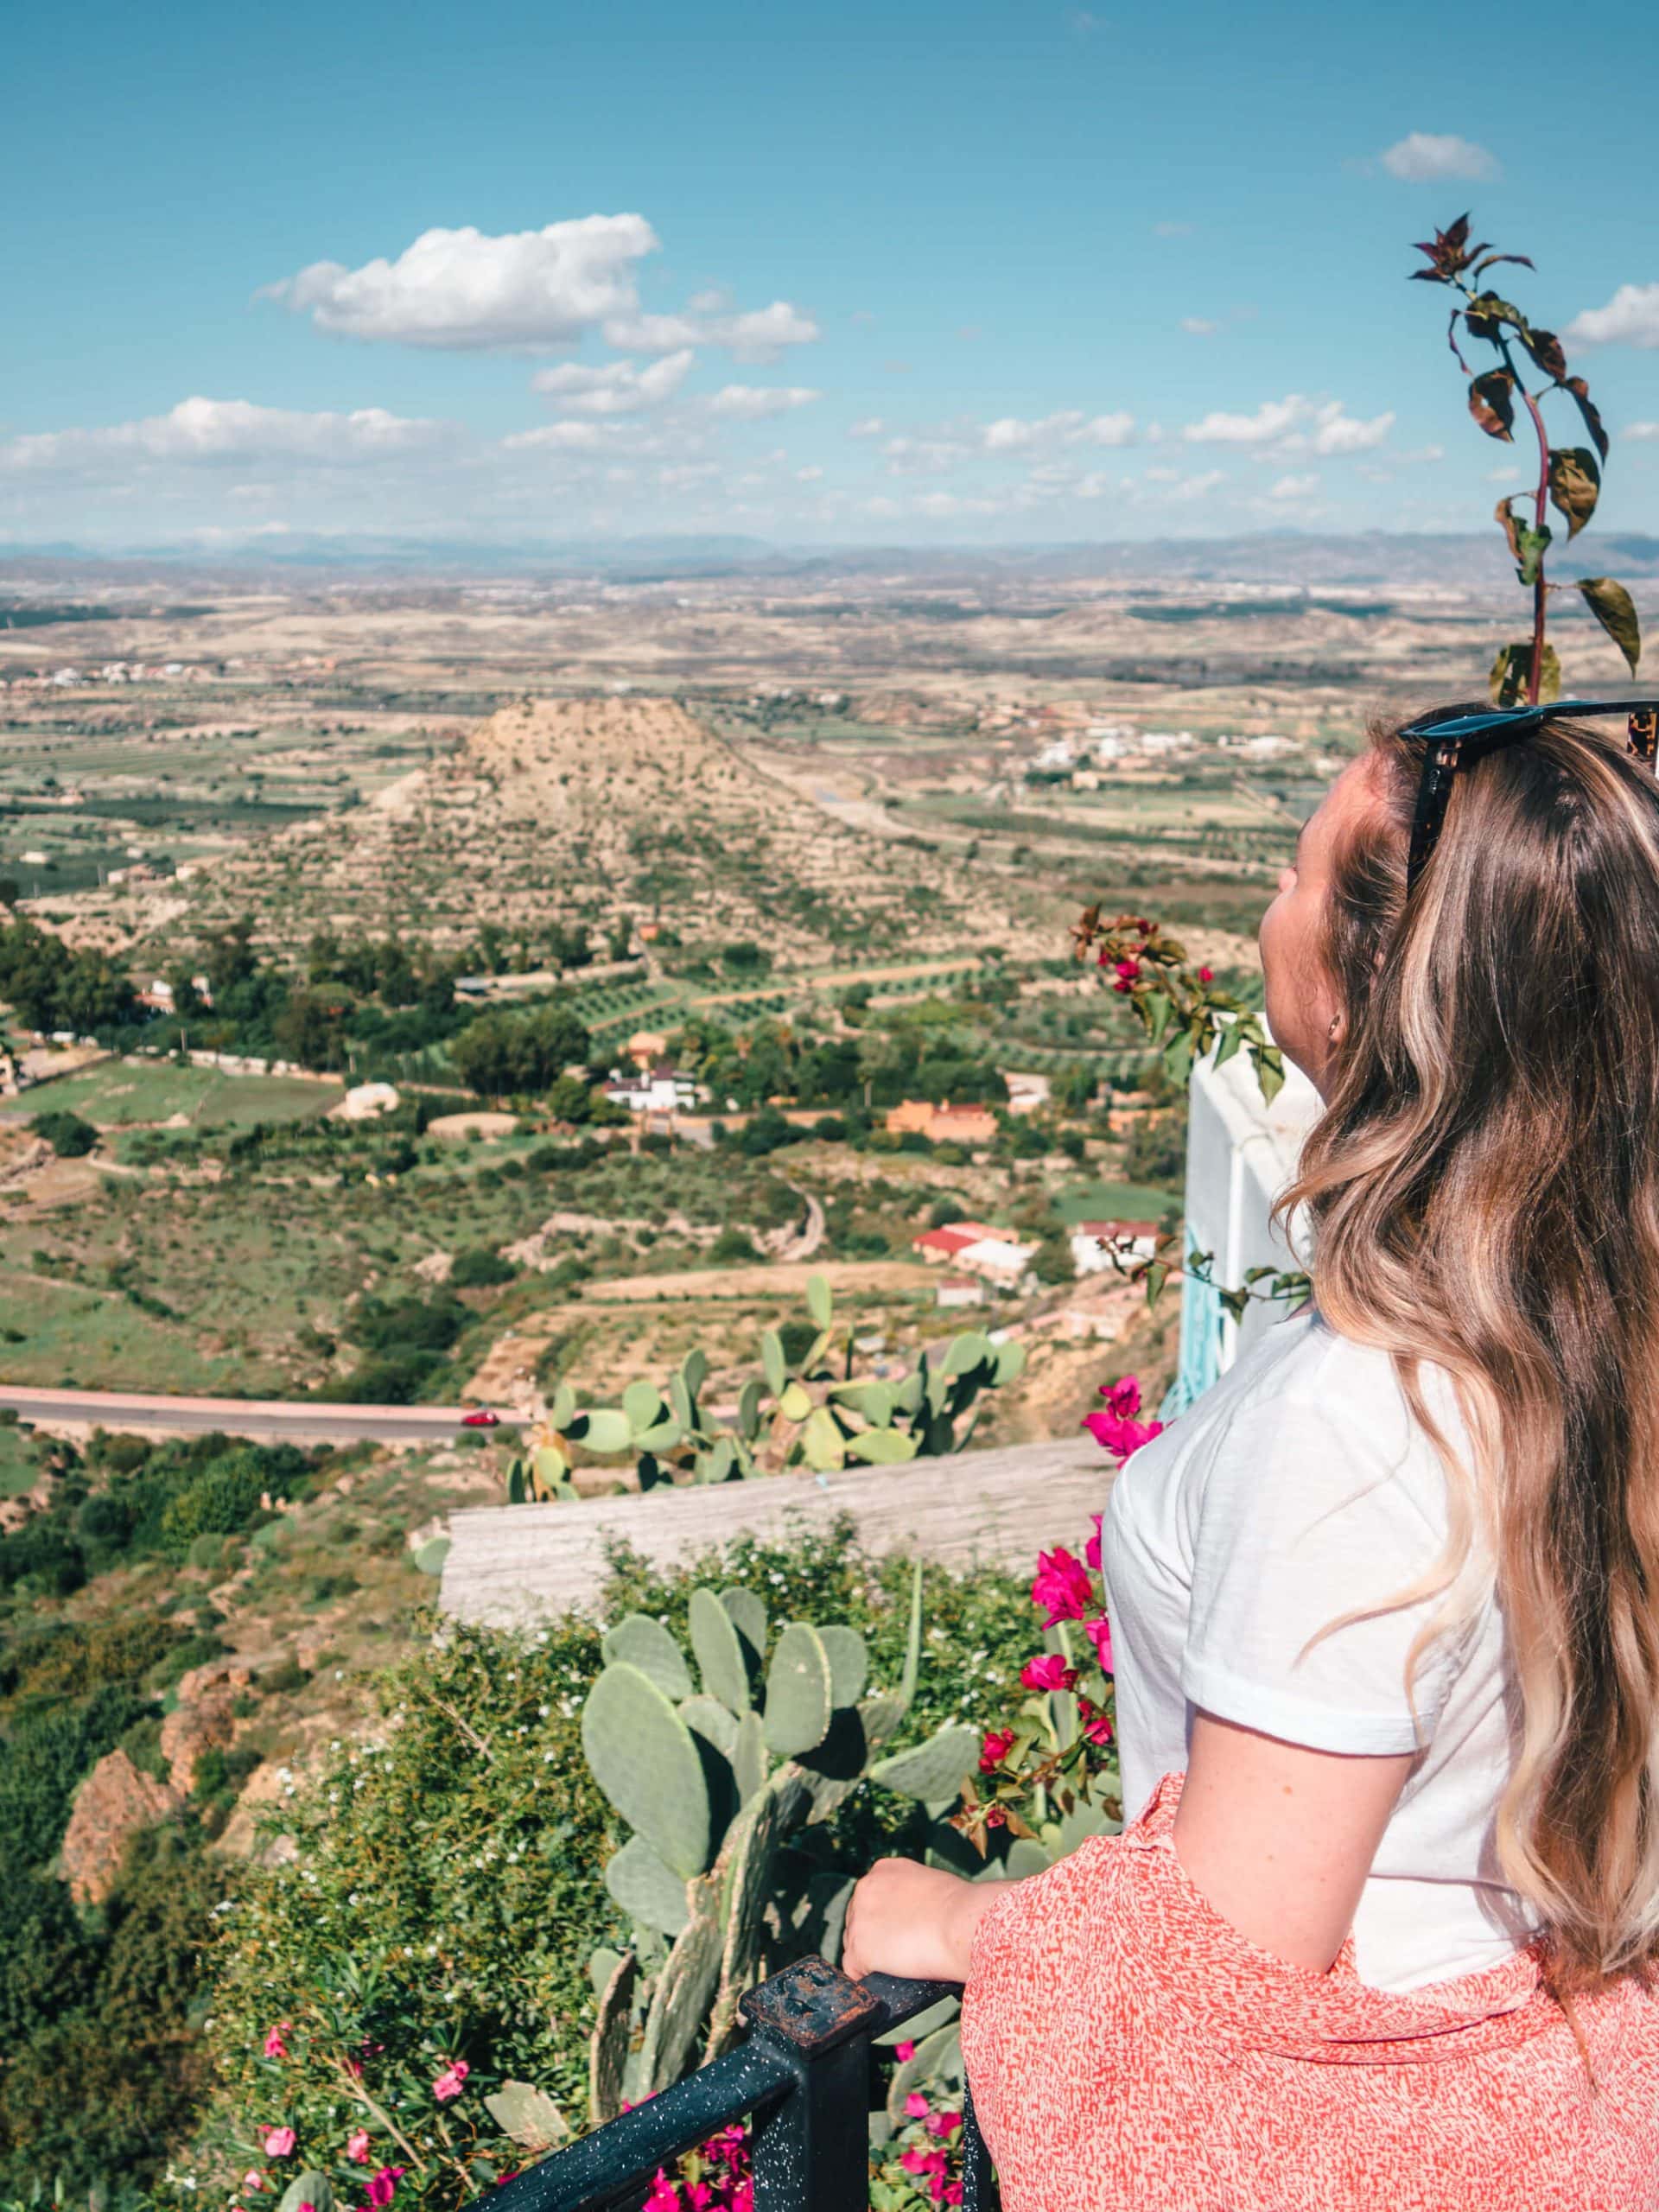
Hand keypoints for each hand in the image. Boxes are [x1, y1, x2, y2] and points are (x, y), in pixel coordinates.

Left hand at [841, 1857, 1010, 1984]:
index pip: (872, 1898)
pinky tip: (888, 1978)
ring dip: (872, 1957)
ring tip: (901, 1965)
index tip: (897, 1930)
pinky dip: (868, 1977)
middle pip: (859, 1920)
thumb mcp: (931, 1887)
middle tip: (900, 1951)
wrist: (962, 1924)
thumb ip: (911, 1897)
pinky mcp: (859, 1950)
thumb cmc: (960, 1909)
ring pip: (855, 1945)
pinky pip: (854, 1971)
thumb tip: (912, 1918)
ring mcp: (858, 1920)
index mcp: (883, 1870)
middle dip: (875, 1936)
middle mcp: (864, 1888)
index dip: (885, 1918)